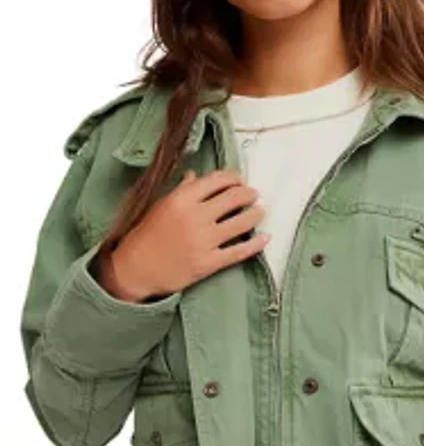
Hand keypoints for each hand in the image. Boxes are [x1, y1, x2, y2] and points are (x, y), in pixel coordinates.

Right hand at [98, 167, 269, 301]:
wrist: (136, 268)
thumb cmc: (145, 236)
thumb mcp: (160, 206)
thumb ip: (181, 191)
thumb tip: (197, 177)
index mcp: (182, 199)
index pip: (217, 180)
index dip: (233, 178)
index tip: (239, 180)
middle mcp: (195, 217)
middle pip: (233, 198)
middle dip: (248, 194)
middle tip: (253, 195)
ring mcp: (203, 241)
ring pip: (241, 222)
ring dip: (255, 214)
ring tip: (260, 212)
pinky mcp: (208, 263)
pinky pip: (239, 251)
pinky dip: (256, 244)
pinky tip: (265, 238)